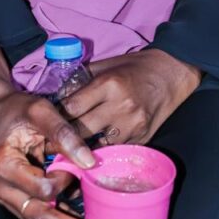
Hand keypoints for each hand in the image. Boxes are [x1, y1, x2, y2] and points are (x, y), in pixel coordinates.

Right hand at [0, 91, 108, 218]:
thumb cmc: (19, 110)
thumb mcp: (42, 111)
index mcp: (4, 164)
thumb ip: (65, 134)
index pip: (40, 188)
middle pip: (39, 217)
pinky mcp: (17, 202)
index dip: (63, 183)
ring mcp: (7, 199)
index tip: (77, 171)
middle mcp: (1, 188)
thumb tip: (90, 162)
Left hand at [60, 49, 202, 146]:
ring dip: (82, 149)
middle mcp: (120, 106)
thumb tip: (58, 94)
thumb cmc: (135, 67)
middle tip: (48, 143)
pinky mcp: (142, 139)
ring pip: (97, 147)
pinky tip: (93, 152)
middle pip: (81, 131)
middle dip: (63, 137)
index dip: (57, 116)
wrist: (171, 73)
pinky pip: (115, 151)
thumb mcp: (106, 65)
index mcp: (109, 84)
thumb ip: (82, 79)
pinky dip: (103, 151)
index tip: (47, 121)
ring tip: (68, 151)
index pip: (72, 107)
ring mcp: (133, 126)